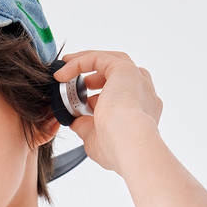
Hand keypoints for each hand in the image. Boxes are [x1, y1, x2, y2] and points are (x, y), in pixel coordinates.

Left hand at [53, 51, 162, 173]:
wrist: (128, 144)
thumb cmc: (117, 148)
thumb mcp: (96, 138)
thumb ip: (87, 127)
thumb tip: (75, 121)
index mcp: (143, 110)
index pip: (122, 95)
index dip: (100, 96)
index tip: (82, 103)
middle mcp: (144, 92)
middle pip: (119, 74)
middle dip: (95, 75)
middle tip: (74, 81)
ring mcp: (137, 79)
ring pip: (110, 60)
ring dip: (86, 62)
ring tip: (65, 68)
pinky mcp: (125, 69)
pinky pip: (99, 59)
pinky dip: (79, 63)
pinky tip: (62, 74)